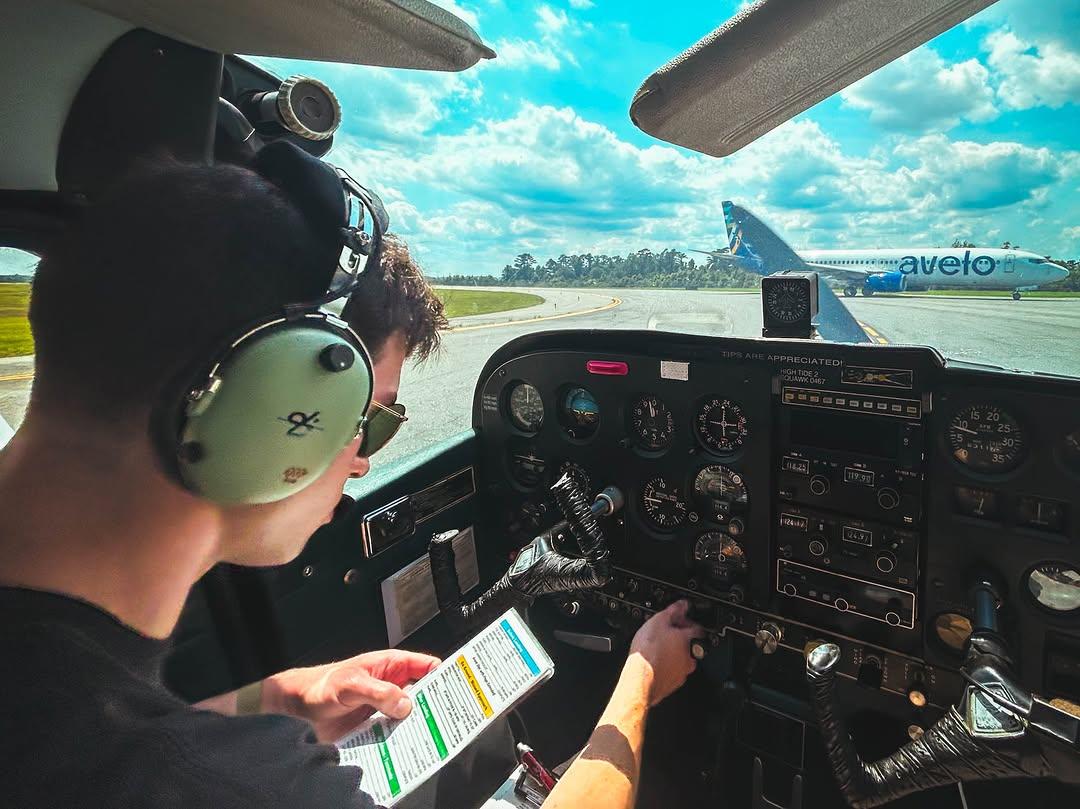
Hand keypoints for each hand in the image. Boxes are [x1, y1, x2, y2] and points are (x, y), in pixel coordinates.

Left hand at [261, 649, 439, 741]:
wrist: (298, 708)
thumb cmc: (322, 686)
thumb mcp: (352, 684)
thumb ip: (379, 692)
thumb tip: (406, 704)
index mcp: (391, 666)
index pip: (426, 666)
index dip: (445, 674)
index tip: (460, 687)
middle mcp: (392, 687)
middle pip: (424, 695)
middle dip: (437, 705)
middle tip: (451, 718)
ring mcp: (385, 709)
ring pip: (412, 717)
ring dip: (420, 727)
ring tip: (435, 738)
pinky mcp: (377, 729)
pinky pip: (397, 735)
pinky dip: (404, 742)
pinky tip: (411, 750)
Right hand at [629, 600, 702, 705]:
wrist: (640, 678)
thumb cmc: (648, 652)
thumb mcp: (658, 621)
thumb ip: (673, 611)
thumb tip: (682, 605)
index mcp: (689, 640)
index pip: (697, 628)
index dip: (688, 622)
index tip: (681, 619)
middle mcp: (690, 658)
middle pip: (691, 645)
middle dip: (680, 639)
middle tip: (666, 634)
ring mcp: (682, 673)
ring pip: (682, 659)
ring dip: (673, 653)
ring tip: (657, 649)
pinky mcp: (673, 684)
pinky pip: (673, 672)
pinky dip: (667, 666)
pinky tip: (655, 662)